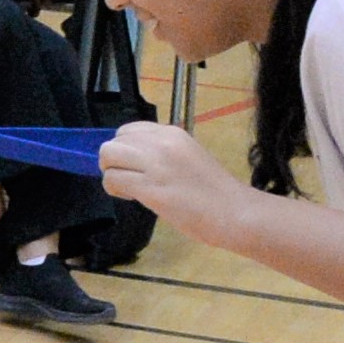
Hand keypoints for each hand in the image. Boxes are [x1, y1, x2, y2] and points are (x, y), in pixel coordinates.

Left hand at [99, 121, 244, 224]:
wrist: (235, 212)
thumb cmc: (215, 191)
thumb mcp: (189, 157)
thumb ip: (163, 153)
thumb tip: (134, 160)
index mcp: (173, 133)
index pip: (129, 130)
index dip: (125, 148)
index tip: (135, 165)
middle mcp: (162, 143)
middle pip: (115, 141)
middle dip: (114, 161)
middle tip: (129, 179)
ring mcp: (156, 164)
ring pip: (108, 156)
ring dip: (111, 174)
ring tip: (129, 188)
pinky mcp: (151, 187)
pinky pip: (113, 179)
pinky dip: (115, 189)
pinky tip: (133, 198)